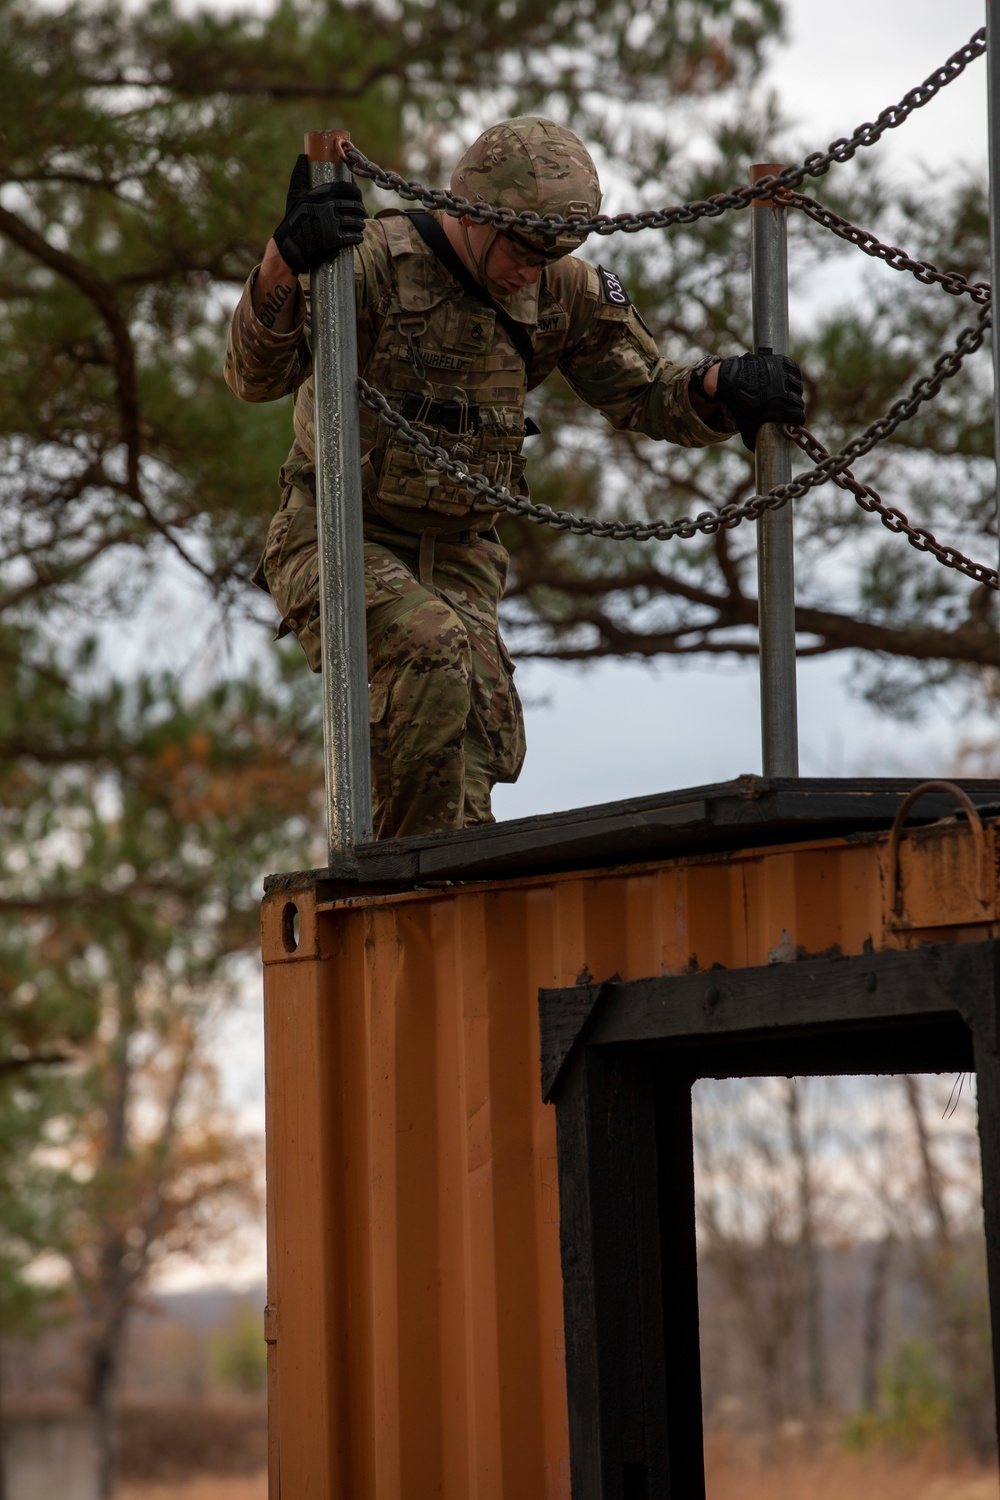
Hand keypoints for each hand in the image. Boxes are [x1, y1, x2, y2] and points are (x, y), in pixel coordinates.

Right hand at [272, 154, 366, 275]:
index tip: (357, 194)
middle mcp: (328, 207)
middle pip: (354, 204)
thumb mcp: (294, 195)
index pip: (346, 188)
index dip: (355, 190)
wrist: (290, 247)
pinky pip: (354, 236)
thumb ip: (300, 175)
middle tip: (360, 211)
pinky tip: (358, 237)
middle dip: (360, 208)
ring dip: (361, 223)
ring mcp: (332, 223)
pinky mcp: (335, 240)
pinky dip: (358, 237)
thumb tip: (302, 156)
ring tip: (360, 224)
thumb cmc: (293, 219)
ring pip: (357, 221)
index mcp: (320, 194)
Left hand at [715, 351, 804, 451]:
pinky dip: (793, 374)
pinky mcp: (780, 362)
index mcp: (779, 406)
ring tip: (786, 393)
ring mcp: (782, 374)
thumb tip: (758, 454)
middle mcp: (784, 390)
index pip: (799, 416)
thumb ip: (753, 440)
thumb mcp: (746, 425)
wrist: (728, 380)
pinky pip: (794, 369)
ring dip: (794, 389)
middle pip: (799, 400)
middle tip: (788, 407)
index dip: (797, 420)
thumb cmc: (738, 405)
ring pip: (798, 384)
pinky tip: (787, 379)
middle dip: (795, 406)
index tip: (795, 421)